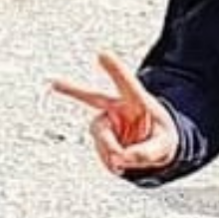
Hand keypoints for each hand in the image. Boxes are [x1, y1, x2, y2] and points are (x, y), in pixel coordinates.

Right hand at [48, 51, 180, 175]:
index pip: (127, 84)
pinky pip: (101, 152)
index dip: (115, 69)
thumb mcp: (164, 146)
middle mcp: (119, 108)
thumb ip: (147, 152)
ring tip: (123, 160)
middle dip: (74, 89)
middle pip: (94, 98)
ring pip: (99, 134)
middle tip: (54, 82)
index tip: (102, 54)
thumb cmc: (160, 139)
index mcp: (138, 102)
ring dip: (109, 149)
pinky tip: (120, 163)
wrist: (153, 150)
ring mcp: (107, 123)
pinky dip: (110, 161)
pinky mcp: (101, 137)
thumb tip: (123, 157)